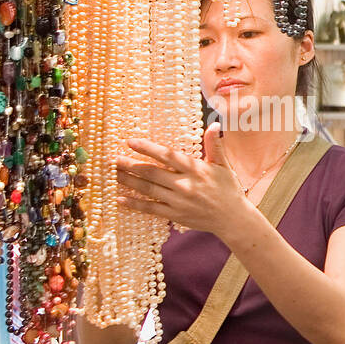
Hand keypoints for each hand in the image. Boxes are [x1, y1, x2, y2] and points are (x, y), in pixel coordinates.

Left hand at [115, 123, 250, 239]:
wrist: (232, 219)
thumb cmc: (228, 189)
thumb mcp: (223, 165)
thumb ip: (215, 145)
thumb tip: (213, 124)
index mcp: (194, 169)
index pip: (166, 155)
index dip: (147, 148)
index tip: (130, 142)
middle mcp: (184, 184)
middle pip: (151, 173)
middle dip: (130, 165)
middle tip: (112, 159)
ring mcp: (178, 201)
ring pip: (147, 189)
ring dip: (128, 181)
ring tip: (112, 174)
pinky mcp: (174, 215)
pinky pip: (150, 209)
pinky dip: (134, 204)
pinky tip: (120, 199)